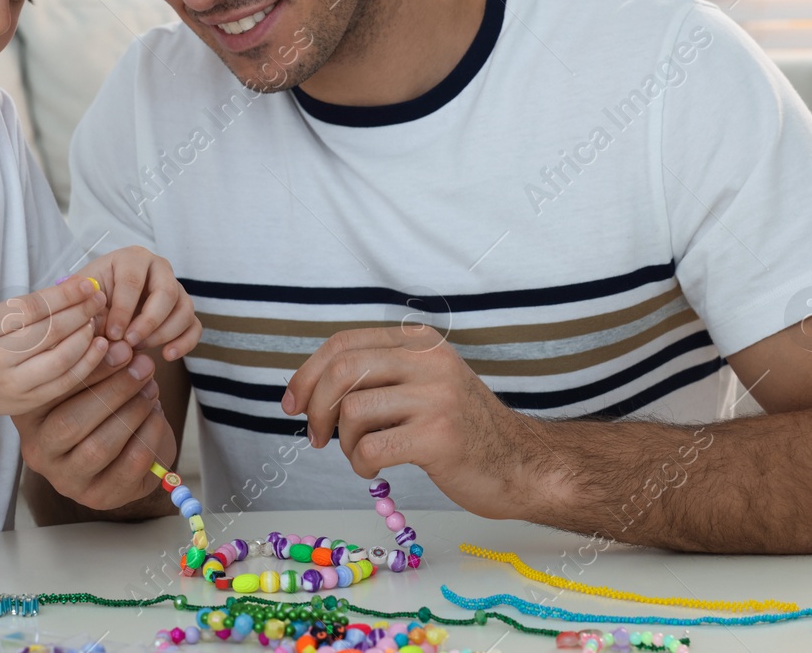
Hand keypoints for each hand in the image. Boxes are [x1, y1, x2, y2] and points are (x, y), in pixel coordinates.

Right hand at [0, 277, 111, 434]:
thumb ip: (30, 305)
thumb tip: (76, 285)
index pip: (31, 308)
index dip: (64, 295)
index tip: (87, 284)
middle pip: (49, 331)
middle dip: (80, 311)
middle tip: (99, 298)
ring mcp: (13, 384)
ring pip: (61, 358)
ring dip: (86, 335)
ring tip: (95, 320)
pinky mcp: (29, 402)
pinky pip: (66, 381)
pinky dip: (88, 361)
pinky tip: (99, 345)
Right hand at [13, 351, 175, 511]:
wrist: (127, 442)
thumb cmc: (102, 399)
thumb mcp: (95, 374)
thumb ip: (100, 356)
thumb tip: (121, 345)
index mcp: (27, 415)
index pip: (51, 391)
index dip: (88, 366)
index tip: (119, 345)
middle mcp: (38, 452)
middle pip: (70, 423)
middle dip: (115, 390)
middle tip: (143, 366)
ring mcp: (67, 480)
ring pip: (98, 448)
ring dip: (133, 412)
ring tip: (151, 390)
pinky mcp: (100, 496)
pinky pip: (128, 465)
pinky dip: (149, 434)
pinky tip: (156, 415)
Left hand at [80, 246, 200, 366]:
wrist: (98, 307)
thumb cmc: (90, 301)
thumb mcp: (83, 304)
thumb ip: (93, 321)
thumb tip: (117, 345)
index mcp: (131, 259)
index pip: (133, 281)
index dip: (123, 310)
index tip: (112, 334)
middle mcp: (159, 268)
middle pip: (167, 291)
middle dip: (149, 322)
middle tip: (130, 342)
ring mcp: (175, 288)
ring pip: (185, 309)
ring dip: (164, 333)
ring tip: (139, 348)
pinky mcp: (183, 310)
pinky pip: (194, 326)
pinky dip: (185, 343)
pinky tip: (167, 355)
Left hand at [281, 325, 537, 518]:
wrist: (520, 464)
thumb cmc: (461, 428)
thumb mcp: (422, 383)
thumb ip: (376, 374)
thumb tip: (306, 388)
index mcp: (419, 341)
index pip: (343, 344)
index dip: (307, 374)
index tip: (291, 404)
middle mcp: (428, 361)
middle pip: (342, 371)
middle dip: (316, 407)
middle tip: (317, 436)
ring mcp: (436, 397)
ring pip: (353, 411)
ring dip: (345, 442)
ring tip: (363, 455)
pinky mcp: (439, 437)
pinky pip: (371, 448)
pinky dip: (361, 464)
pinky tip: (377, 469)